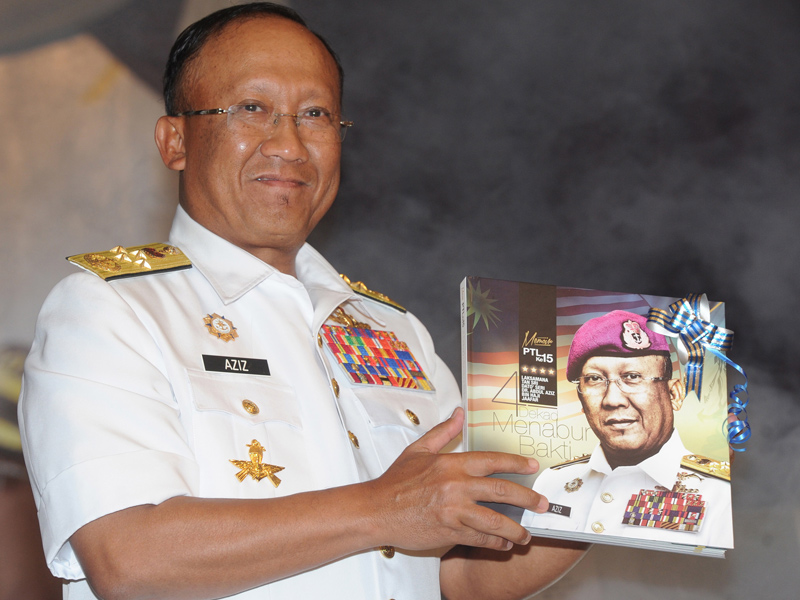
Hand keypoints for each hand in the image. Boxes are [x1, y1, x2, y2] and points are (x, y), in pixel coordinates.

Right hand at [365, 407, 549, 551]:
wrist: (376, 510)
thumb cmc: (396, 481)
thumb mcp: (418, 450)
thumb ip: (442, 431)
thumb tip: (459, 413)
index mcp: (451, 464)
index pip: (492, 460)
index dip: (516, 463)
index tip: (533, 466)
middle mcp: (456, 486)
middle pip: (502, 491)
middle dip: (527, 498)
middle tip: (542, 504)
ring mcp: (454, 511)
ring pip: (495, 521)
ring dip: (515, 529)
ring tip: (526, 534)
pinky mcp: (449, 532)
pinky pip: (480, 538)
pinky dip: (495, 543)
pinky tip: (503, 544)